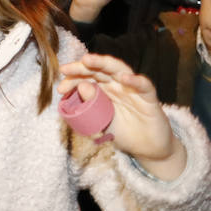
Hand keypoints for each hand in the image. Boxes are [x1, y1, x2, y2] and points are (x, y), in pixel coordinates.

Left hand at [57, 53, 185, 180]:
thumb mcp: (102, 123)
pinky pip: (144, 85)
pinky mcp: (149, 97)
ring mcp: (133, 88)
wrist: (148, 149)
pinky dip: (135, 80)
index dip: (73, 79)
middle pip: (99, 70)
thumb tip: (81, 87)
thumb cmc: (124, 132)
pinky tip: (124, 77)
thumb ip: (91, 109)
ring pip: (119, 69)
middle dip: (82, 67)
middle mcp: (117, 85)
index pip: (87, 77)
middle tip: (66, 69)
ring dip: (104, 63)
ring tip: (88, 60)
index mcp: (104, 89)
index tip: (60, 88)